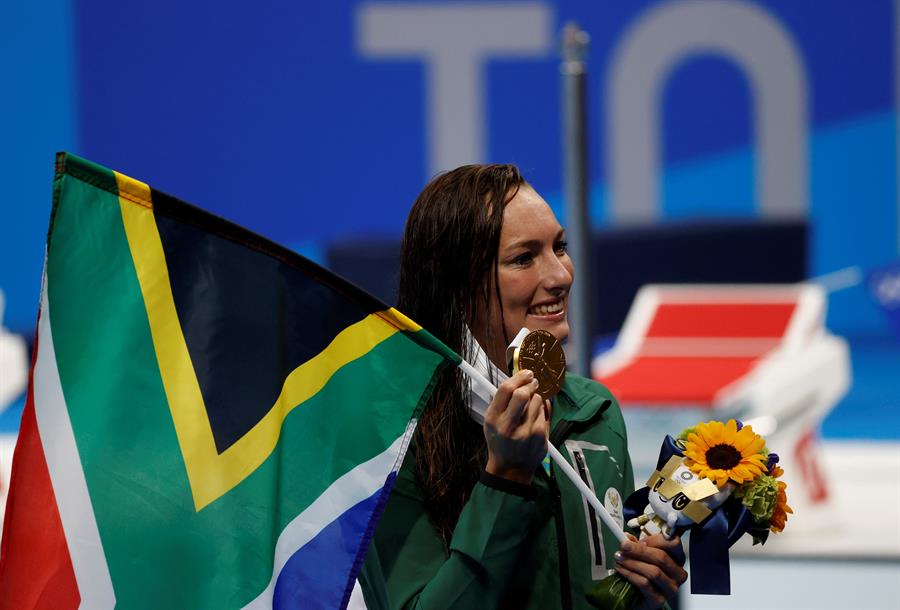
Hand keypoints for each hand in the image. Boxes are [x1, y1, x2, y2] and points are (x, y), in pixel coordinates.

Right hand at [483, 370, 550, 484]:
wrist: (511, 469)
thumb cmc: (500, 442)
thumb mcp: (491, 422)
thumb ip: (501, 402)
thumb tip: (517, 379)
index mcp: (493, 418)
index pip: (506, 389)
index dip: (518, 377)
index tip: (526, 373)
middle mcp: (508, 425)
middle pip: (523, 394)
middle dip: (531, 384)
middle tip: (533, 382)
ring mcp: (526, 432)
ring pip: (538, 401)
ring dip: (537, 398)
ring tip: (531, 406)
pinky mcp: (541, 437)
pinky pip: (545, 413)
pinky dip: (542, 411)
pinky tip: (536, 417)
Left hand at [613, 534, 686, 609]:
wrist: (637, 598)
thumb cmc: (642, 574)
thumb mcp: (642, 556)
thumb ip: (637, 545)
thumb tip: (628, 538)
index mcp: (677, 559)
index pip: (673, 543)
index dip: (655, 539)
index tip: (640, 538)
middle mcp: (678, 574)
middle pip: (661, 557)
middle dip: (639, 550)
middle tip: (624, 546)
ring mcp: (670, 588)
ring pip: (653, 571)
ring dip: (632, 562)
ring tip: (619, 558)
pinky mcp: (659, 600)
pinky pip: (644, 584)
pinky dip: (630, 574)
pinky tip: (621, 569)